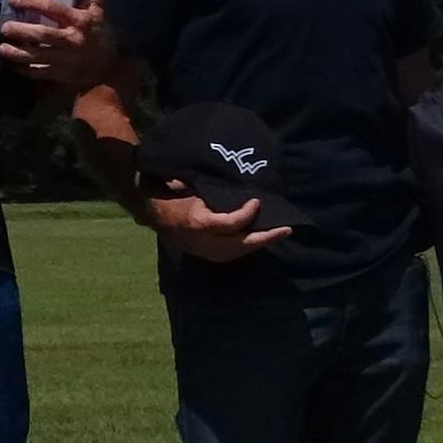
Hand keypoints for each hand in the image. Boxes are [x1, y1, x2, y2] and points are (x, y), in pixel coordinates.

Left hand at [0, 0, 110, 87]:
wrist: (111, 65)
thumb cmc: (100, 29)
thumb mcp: (98, 4)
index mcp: (80, 20)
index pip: (53, 8)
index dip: (32, 3)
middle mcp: (73, 40)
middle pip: (43, 35)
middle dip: (22, 31)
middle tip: (3, 27)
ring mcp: (67, 60)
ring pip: (39, 57)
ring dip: (18, 54)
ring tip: (1, 48)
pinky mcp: (62, 74)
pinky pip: (41, 73)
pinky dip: (25, 70)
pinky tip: (12, 65)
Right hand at [142, 190, 293, 265]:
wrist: (156, 214)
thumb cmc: (175, 195)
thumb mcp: (192, 188)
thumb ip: (215, 192)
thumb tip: (241, 187)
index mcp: (198, 222)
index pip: (229, 224)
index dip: (246, 214)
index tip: (257, 201)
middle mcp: (204, 241)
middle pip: (241, 244)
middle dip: (266, 237)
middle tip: (286, 229)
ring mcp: (206, 251)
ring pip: (240, 252)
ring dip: (260, 243)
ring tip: (279, 233)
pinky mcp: (209, 255)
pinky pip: (234, 253)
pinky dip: (249, 246)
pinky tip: (261, 239)